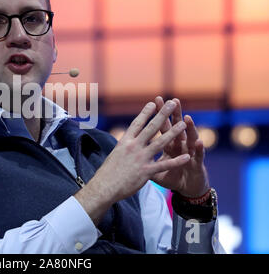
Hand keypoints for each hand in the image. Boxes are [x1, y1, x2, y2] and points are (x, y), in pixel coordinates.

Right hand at [75, 100, 190, 224]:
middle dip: (163, 114)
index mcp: (125, 141)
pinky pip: (164, 165)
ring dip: (173, 133)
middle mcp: (133, 147)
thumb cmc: (108, 172)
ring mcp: (140, 158)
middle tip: (172, 104)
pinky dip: (176, 161)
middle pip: (151, 127)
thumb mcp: (115, 154)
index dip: (146, 113)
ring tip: (183, 124)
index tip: (153, 103)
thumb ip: (124, 146)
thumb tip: (127, 139)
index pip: (137, 123)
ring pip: (160, 143)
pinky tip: (187, 156)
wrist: (104, 187)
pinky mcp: (146, 172)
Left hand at [151, 96, 209, 197]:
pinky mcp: (197, 164)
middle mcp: (180, 146)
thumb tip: (127, 156)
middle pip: (177, 128)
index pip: (162, 127)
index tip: (154, 101)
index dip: (159, 115)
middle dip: (174, 115)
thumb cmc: (172, 177)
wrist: (188, 189)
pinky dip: (199, 149)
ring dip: (189, 128)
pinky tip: (200, 141)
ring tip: (187, 118)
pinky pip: (199, 156)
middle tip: (173, 101)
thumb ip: (144, 162)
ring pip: (190, 138)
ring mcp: (190, 153)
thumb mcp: (154, 170)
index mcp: (168, 145)